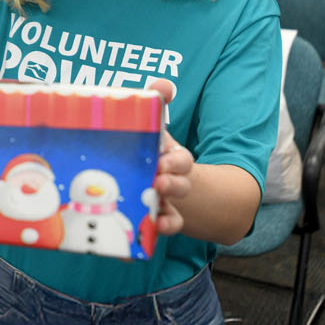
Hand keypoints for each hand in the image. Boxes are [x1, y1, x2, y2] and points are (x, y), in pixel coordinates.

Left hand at [148, 79, 192, 236]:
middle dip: (172, 184)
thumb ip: (158, 104)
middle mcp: (172, 183)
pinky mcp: (154, 221)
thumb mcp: (155, 129)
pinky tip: (144, 239)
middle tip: (158, 182)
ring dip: (166, 213)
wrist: (161, 183)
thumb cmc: (152, 150)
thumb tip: (164, 85)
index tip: (162, 160)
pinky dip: (157, 232)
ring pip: (171, 210)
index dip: (175, 161)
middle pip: (179, 186)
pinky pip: (159, 230)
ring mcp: (164, 204)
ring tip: (157, 213)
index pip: (181, 159)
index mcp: (173, 159)